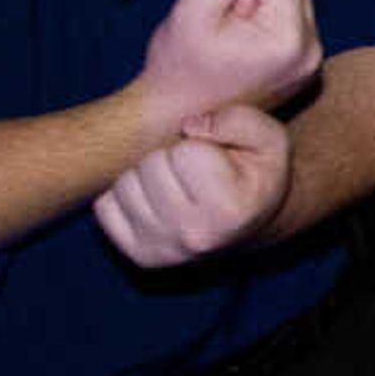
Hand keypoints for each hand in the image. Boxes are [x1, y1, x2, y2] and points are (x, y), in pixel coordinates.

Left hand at [93, 100, 294, 269]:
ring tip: (176, 185)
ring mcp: (162, 250)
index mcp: (228, 210)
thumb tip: (188, 127)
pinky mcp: (138, 255)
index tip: (218, 158)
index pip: (186, 152)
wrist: (253, 223)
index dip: (199, 145)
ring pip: (123, 184)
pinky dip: (124, 197)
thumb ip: (238, 120)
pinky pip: (104, 207)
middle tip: (195, 171)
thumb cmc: (259, 175)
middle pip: (150, 166)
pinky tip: (155, 200)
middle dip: (169, 158)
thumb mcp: (270, 139)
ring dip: (145, 176)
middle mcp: (193, 236)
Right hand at [133, 0, 321, 138]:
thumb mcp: (191, 7)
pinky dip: (266, 31)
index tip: (227, 18)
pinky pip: (289, 25)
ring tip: (234, 45)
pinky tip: (244, 55)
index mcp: (291, 38)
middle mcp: (312, 52)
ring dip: (261, 15)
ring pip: (290, 4)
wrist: (177, 115)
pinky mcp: (304, 68)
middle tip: (228, 33)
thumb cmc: (180, 64)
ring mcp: (311, 64)